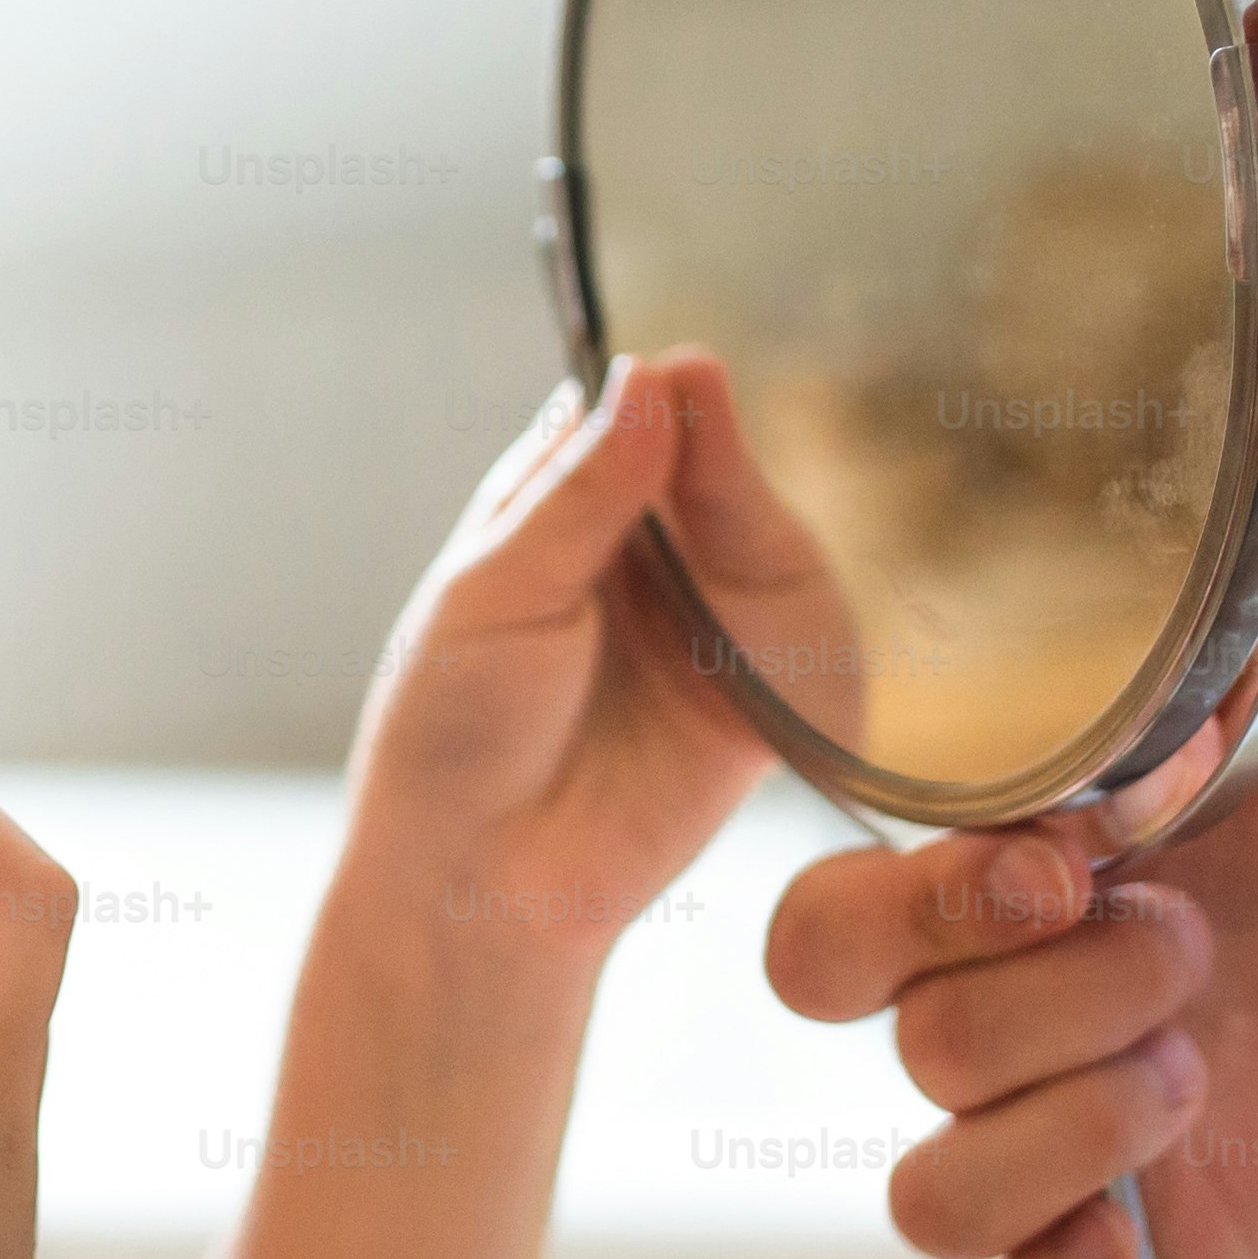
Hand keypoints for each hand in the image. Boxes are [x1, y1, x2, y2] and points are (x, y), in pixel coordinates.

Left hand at [336, 345, 806, 963]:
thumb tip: (649, 377)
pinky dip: (803, 612)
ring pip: (761, 537)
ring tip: (726, 510)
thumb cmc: (451, 731)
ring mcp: (704, 622)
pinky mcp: (759, 698)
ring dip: (754, 517)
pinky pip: (806, 636)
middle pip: (707, 466)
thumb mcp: (497, 592)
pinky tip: (774, 603)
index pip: (623, 417)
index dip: (654, 394)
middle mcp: (640, 554)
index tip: (675, 374)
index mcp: (557, 508)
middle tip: (708, 417)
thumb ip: (579, 493)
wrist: (478, 883)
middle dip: (714, 450)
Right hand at [764, 622, 1257, 1258]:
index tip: (1068, 870)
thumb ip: (1131, 687)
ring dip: (1065, 1136)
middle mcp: (996, 1017)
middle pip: (914, 1055)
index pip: (823, 941)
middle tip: (1195, 942)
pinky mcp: (1159, 1249)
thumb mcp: (1247, 680)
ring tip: (1197, 1070)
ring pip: (936, 1202)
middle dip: (1058, 1001)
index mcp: (972, 889)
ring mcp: (1064, 1141)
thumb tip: (1052, 736)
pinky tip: (1121, 1253)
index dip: (916, 918)